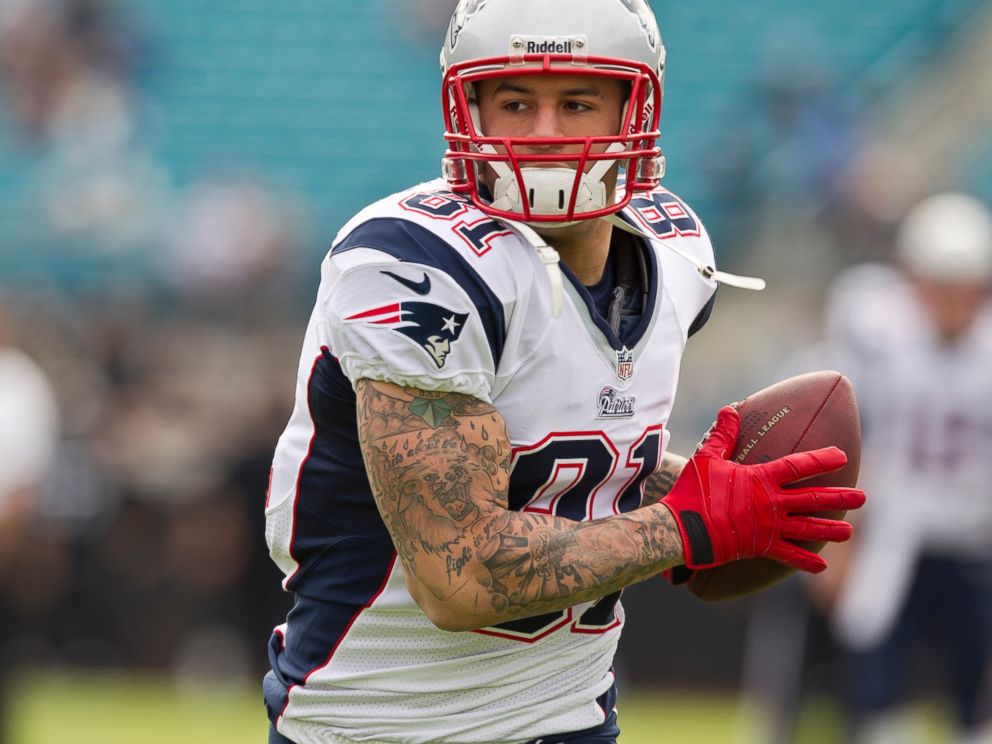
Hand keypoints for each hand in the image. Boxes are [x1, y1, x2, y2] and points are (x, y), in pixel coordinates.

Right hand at [660, 406, 864, 572]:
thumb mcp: (707, 458)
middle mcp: (771, 503)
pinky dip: (805, 561)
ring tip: (849, 531)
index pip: (799, 466)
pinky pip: (788, 556)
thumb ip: (723, 435)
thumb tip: (730, 409)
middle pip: (813, 499)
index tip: (842, 456)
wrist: (683, 528)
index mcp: (761, 479)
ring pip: (808, 528)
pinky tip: (821, 566)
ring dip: (830, 529)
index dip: (822, 460)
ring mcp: (768, 527)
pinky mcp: (760, 547)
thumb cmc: (693, 491)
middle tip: (862, 497)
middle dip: (840, 497)